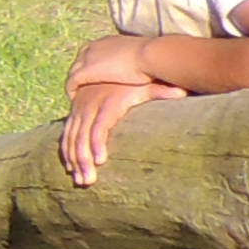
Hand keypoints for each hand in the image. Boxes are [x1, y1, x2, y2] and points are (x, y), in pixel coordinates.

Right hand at [60, 72, 179, 184]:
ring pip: (70, 138)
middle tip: (88, 181)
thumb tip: (183, 92)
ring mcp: (78, 111)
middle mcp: (88, 106)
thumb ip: (161, 91)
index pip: (99, 125)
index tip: (100, 161)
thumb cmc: (132, 81)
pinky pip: (66, 136)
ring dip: (74, 160)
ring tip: (81, 181)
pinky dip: (67, 152)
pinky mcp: (73, 115)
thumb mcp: (145, 84)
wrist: (108, 66)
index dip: (97, 143)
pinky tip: (71, 169)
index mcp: (106, 101)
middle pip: (81, 136)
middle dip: (82, 159)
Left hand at [64, 33, 170, 99]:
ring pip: (73, 73)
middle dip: (81, 75)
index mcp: (107, 42)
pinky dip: (72, 92)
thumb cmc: (156, 58)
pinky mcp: (85, 72)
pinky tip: (76, 101)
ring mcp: (87, 59)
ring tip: (78, 98)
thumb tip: (152, 70)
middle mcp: (93, 47)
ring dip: (75, 85)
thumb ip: (141, 62)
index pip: (92, 53)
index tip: (95, 78)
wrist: (151, 56)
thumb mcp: (146, 58)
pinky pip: (71, 83)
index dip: (91, 66)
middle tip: (83, 90)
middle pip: (79, 62)